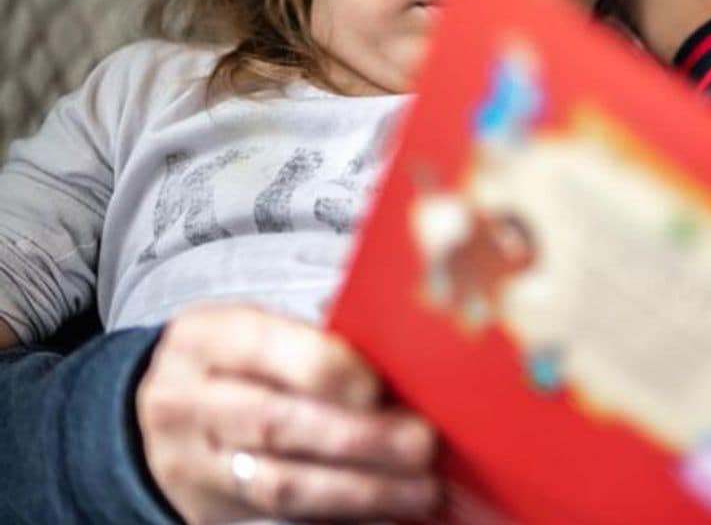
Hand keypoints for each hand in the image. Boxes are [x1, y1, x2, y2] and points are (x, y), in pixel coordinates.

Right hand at [136, 305, 438, 523]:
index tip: (381, 387)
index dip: (329, 370)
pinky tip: (388, 507)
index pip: (265, 350)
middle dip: (360, 437)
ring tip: (420, 489)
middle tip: (422, 443)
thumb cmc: (234, 364)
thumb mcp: (257, 332)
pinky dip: (342, 513)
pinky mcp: (210, 509)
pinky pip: (283, 518)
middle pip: (276, 424)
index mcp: (206, 339)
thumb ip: (317, 344)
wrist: (160, 418)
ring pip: (281, 484)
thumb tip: (405, 361)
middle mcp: (188, 402)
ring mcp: (194, 463)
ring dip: (361, 490)